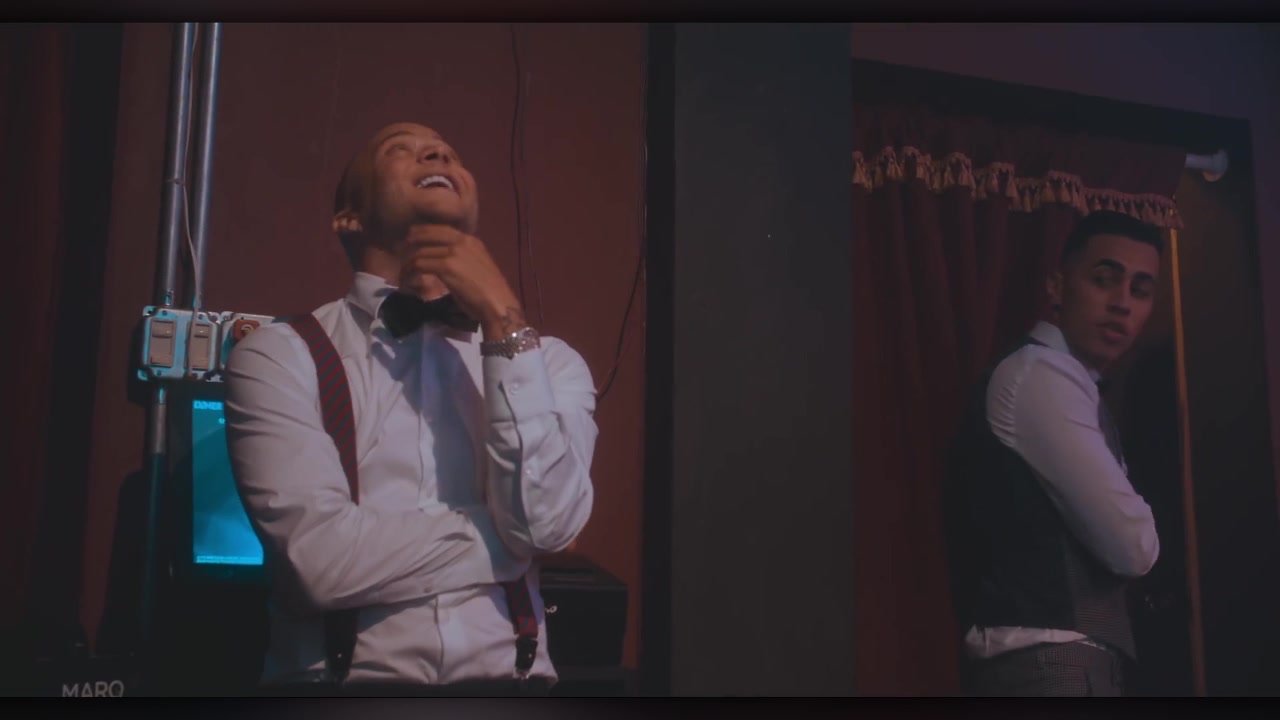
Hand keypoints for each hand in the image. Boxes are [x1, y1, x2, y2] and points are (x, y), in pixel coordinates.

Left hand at [400, 224, 527, 338]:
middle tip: (402, 255)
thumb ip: (463, 260)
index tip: (412, 240)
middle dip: (410, 243)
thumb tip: (445, 263)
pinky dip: (410, 274)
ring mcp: (454, 253)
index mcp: (471, 240)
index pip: (440, 228)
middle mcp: (462, 241)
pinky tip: (408, 282)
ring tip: (404, 275)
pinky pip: (420, 265)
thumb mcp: (478, 267)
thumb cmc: (490, 291)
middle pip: (427, 234)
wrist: (498, 303)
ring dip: (408, 265)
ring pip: (420, 252)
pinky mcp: (446, 267)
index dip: (422, 232)